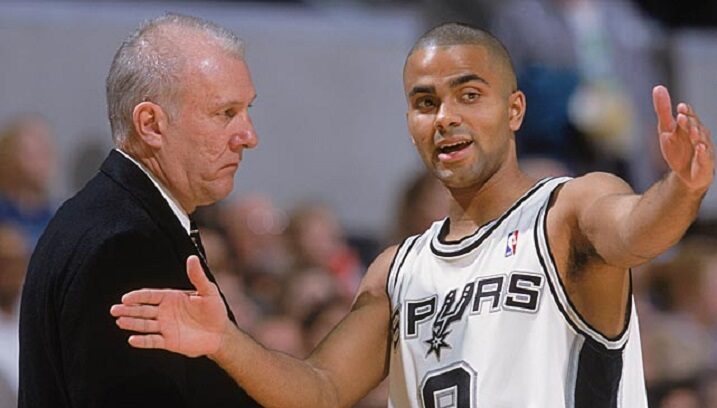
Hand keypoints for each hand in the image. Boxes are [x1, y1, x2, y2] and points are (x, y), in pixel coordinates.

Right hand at [110, 255, 228, 357]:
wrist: (221, 333)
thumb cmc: (215, 310)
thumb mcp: (208, 291)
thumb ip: (197, 276)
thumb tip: (192, 258)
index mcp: (172, 298)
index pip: (150, 296)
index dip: (138, 297)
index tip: (126, 297)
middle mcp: (165, 312)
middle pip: (143, 310)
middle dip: (129, 309)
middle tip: (115, 309)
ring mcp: (166, 327)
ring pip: (145, 325)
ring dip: (132, 323)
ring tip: (119, 321)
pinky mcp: (169, 342)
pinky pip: (153, 341)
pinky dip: (143, 341)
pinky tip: (132, 339)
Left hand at [653, 85, 713, 192]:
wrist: (685, 174)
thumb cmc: (677, 148)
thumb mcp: (666, 129)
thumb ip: (663, 110)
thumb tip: (658, 87)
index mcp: (689, 126)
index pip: (688, 116)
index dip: (685, 112)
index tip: (679, 107)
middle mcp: (699, 135)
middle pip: (695, 126)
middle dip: (690, 122)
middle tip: (682, 117)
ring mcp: (703, 148)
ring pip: (702, 140)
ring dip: (697, 134)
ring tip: (691, 130)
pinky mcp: (705, 162)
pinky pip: (705, 156)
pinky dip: (703, 152)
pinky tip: (700, 147)